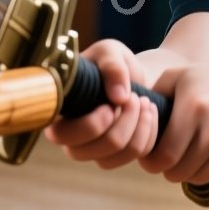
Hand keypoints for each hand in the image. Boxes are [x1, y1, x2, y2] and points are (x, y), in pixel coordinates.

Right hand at [42, 39, 160, 169]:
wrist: (133, 74)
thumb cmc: (111, 62)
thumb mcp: (110, 52)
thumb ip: (112, 66)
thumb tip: (119, 97)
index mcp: (58, 113)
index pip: (63, 136)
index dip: (92, 124)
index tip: (112, 102)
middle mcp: (71, 139)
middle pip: (92, 151)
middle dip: (122, 124)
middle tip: (135, 98)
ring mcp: (94, 151)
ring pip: (116, 157)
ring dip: (138, 128)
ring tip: (145, 101)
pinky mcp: (118, 155)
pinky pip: (136, 156)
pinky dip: (149, 133)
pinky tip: (150, 111)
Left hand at [139, 53, 208, 186]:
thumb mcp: (178, 75)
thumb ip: (152, 95)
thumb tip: (129, 118)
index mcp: (190, 106)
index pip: (162, 154)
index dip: (149, 159)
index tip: (148, 152)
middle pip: (174, 169)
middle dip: (162, 168)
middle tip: (161, 158)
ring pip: (191, 176)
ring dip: (180, 171)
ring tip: (179, 156)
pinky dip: (198, 172)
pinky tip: (195, 157)